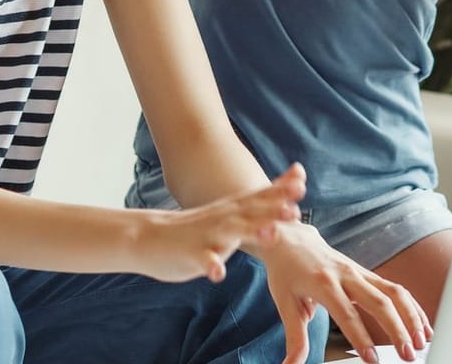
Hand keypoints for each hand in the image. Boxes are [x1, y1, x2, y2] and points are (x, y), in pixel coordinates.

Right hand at [131, 165, 305, 282]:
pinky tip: (218, 273)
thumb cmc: (195, 230)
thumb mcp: (229, 217)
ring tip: (271, 234)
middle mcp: (224, 218)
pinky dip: (210, 266)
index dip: (281, 188)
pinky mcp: (191, 254)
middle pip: (253, 212)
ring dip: (251, 232)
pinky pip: (202, 260)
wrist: (148, 237)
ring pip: (232, 233)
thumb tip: (287, 204)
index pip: (261, 195)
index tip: (302, 179)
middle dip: (274, 209)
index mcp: (234, 210)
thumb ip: (255, 212)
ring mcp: (207, 235)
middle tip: (296, 208)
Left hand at [255, 219, 430, 363]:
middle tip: (408, 354)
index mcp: (323, 283)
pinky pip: (397, 289)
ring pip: (395, 292)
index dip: (361, 338)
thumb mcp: (284, 303)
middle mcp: (346, 275)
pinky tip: (423, 326)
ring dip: (411, 317)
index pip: (347, 315)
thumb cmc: (286, 271)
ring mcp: (360, 272)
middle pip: (379, 302)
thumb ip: (294, 338)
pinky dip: (413, 308)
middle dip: (397, 330)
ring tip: (422, 342)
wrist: (291, 239)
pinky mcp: (368, 274)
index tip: (372, 359)